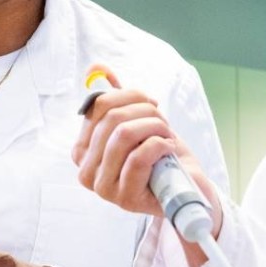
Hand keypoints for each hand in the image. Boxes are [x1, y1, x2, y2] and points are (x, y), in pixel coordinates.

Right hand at [72, 70, 221, 234]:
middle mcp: (85, 170)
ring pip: (124, 135)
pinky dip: (160, 145)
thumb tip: (95, 68)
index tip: (151, 104)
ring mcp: (103, 188)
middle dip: (146, 112)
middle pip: (112, 118)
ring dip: (155, 127)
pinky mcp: (124, 198)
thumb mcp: (137, 123)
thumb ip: (114, 97)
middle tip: (162, 121)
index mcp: (82, 150)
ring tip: (167, 135)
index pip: (96, 106)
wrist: (183, 190)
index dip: (129, 96)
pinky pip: (138, 157)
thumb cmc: (158, 157)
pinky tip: (168, 150)